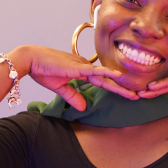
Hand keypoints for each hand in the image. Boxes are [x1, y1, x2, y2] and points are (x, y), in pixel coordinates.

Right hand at [22, 46, 138, 110]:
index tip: (127, 95)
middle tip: (137, 96)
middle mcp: (84, 66)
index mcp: (81, 70)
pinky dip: (106, 73)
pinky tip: (118, 76)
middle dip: (122, 89)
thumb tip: (84, 108)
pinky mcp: (77, 66)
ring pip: (104, 77)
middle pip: (107, 80)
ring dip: (119, 85)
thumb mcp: (60, 88)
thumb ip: (73, 96)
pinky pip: (94, 70)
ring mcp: (82, 65)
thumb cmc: (42, 70)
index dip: (114, 88)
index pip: (101, 82)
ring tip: (133, 93)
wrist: (31, 60)